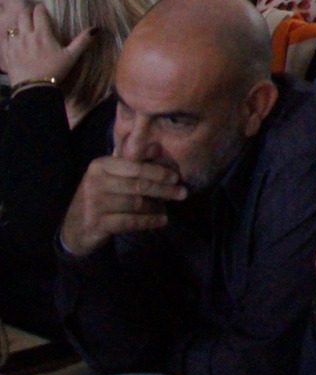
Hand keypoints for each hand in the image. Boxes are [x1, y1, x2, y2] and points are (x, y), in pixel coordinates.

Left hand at [1, 4, 91, 87]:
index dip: (41, 8)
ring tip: (24, 29)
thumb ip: (82, 41)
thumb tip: (96, 28)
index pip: (39, 12)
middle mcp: (26, 35)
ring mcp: (14, 44)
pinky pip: (4, 40)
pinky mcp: (6, 54)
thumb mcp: (71, 57)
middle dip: (28, 13)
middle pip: (23, 16)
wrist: (33, 89)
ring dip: (19, 26)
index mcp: (42, 34)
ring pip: (13, 27)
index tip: (44, 9)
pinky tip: (13, 40)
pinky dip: (9, 37)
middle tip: (34, 16)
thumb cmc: (54, 71)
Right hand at [59, 156, 185, 255]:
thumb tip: (157, 146)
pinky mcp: (95, 223)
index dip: (158, 172)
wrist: (74, 228)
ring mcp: (94, 204)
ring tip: (168, 207)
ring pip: (136, 204)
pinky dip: (148, 221)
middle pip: (138, 185)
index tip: (176, 177)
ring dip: (156, 206)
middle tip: (183, 193)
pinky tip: (161, 221)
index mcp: (100, 165)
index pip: (136, 167)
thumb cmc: (99, 197)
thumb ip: (132, 161)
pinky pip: (130, 221)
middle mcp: (95, 182)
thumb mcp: (111, 175)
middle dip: (164, 189)